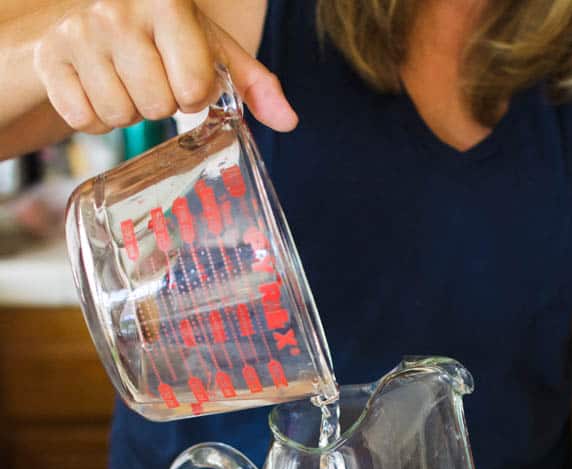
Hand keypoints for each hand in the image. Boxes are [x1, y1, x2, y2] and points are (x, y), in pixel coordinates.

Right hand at [33, 0, 296, 134]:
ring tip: (122, 79)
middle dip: (158, 103)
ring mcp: (78, 32)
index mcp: (165, 1)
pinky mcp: (50, 58)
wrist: (82, 13)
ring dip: (126, 111)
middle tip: (149, 77)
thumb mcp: (207, 46)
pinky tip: (96, 87)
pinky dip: (93, 117)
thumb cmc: (158, 32)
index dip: (192, 93)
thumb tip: (289, 121)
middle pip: (156, 106)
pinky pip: (83, 121)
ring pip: (119, 116)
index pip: (193, 88)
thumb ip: (251, 82)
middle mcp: (117, 9)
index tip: (183, 75)